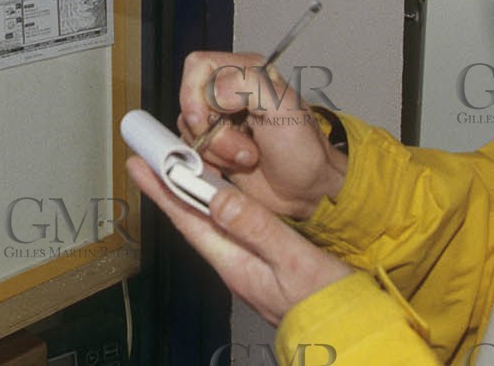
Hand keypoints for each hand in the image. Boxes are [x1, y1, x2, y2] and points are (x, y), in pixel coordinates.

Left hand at [127, 155, 354, 326]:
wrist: (352, 333)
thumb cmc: (327, 303)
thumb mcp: (294, 260)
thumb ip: (258, 229)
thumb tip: (219, 200)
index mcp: (236, 265)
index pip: (189, 221)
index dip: (163, 191)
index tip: (141, 165)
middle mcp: (236, 266)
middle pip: (194, 221)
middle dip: (169, 189)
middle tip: (148, 160)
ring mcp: (250, 267)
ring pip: (211, 224)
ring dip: (192, 196)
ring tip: (175, 171)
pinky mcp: (266, 265)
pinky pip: (232, 229)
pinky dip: (219, 207)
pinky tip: (221, 198)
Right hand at [178, 51, 346, 219]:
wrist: (307, 190)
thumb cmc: (304, 150)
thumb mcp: (284, 107)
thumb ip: (247, 84)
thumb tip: (213, 91)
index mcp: (246, 72)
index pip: (198, 65)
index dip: (195, 93)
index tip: (209, 119)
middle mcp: (229, 93)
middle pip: (189, 101)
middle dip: (213, 133)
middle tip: (244, 147)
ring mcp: (219, 121)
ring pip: (188, 129)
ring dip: (215, 151)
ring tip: (247, 157)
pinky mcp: (214, 147)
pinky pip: (190, 150)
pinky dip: (208, 163)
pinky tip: (233, 167)